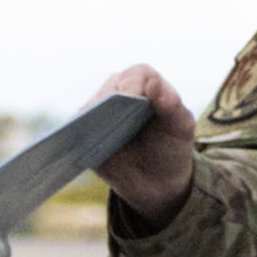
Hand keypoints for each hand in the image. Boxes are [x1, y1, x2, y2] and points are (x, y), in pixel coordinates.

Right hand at [89, 62, 197, 227]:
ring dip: (91, 120)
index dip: (134, 85)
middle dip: (110, 103)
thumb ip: (173, 107)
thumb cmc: (171, 147)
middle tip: (111, 119)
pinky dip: (77, 137)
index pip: (136, 75)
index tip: (132, 98)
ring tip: (94, 132)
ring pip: (89, 110)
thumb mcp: (180, 129)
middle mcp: (118, 91)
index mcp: (144, 83)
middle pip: (109, 90)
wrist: (157, 181)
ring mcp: (99, 111)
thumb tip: (153, 83)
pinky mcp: (84, 131)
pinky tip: (83, 147)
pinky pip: (75, 130)